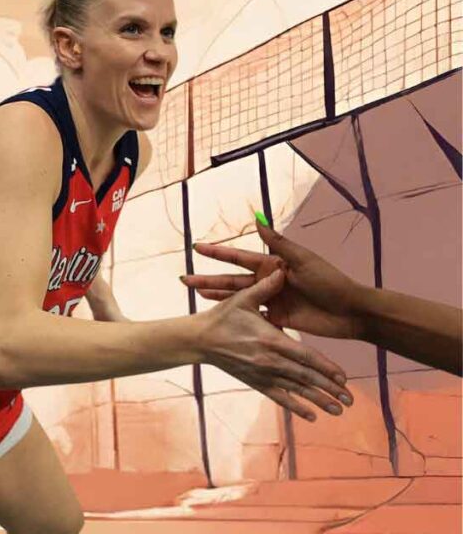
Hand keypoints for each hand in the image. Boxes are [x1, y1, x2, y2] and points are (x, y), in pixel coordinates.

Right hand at [182, 219, 365, 339]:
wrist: (351, 312)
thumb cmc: (330, 282)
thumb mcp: (303, 260)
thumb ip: (278, 243)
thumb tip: (257, 219)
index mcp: (273, 264)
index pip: (239, 257)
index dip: (218, 253)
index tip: (197, 247)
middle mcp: (269, 281)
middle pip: (232, 279)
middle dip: (209, 278)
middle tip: (185, 280)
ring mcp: (272, 300)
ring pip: (238, 297)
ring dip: (218, 296)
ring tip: (197, 296)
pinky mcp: (278, 318)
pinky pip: (252, 316)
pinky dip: (237, 315)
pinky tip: (222, 316)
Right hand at [194, 267, 352, 420]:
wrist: (199, 340)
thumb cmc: (222, 317)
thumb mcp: (242, 299)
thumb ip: (265, 287)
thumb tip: (283, 270)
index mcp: (270, 340)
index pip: (305, 356)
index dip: (326, 367)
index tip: (344, 377)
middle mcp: (269, 360)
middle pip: (305, 377)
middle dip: (328, 388)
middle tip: (349, 400)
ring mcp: (262, 373)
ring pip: (295, 389)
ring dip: (318, 400)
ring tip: (338, 410)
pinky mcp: (254, 382)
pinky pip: (278, 396)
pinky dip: (295, 406)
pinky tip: (311, 415)